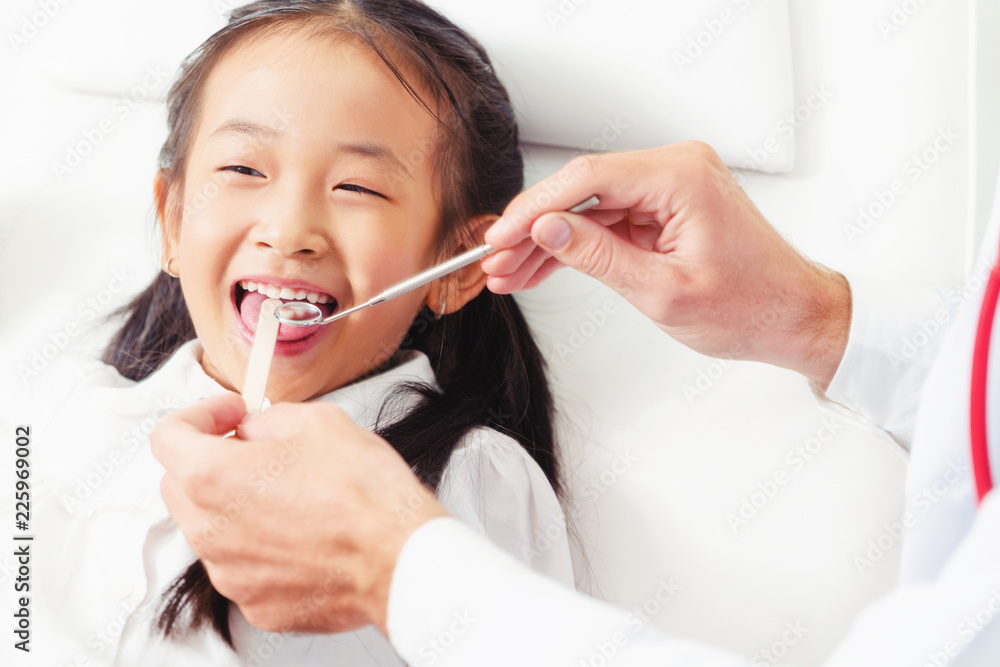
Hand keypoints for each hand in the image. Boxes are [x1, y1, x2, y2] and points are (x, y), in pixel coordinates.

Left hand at [150, 393, 447, 634]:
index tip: (229, 416)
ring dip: (233, 506)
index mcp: (212, 477)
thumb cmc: (366, 494)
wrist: (400, 556)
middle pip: (179, 485)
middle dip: (209, 460)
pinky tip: (301, 532)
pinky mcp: (256, 603)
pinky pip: (241, 566)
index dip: (200, 415)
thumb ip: (268, 420)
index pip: (168, 436)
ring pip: (209, 529)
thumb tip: (256, 430)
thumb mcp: (317, 421)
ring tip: (288, 494)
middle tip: (253, 449)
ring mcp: (230, 574)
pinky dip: (258, 546)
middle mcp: (210, 530)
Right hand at [482, 142, 850, 389]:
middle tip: (496, 260)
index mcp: (681, 177)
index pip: (587, 180)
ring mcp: (672, 185)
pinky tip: (543, 266)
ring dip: (551, 240)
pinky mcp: (668, 206)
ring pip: (591, 206)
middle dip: (535, 227)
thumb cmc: (751, 306)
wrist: (794, 317)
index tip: (500, 237)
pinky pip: (610, 219)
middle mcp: (677, 168)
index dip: (535, 208)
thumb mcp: (662, 292)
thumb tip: (547, 229)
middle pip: (583, 189)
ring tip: (511, 272)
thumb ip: (598, 256)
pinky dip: (579, 245)